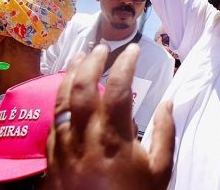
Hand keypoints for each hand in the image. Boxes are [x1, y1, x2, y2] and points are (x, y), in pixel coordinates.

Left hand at [45, 44, 174, 189]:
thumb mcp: (159, 172)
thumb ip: (164, 134)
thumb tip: (168, 103)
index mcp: (114, 138)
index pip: (118, 88)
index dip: (126, 63)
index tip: (133, 49)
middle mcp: (85, 138)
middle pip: (83, 87)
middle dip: (91, 61)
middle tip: (102, 47)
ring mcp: (63, 148)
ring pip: (60, 102)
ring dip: (70, 75)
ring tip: (78, 58)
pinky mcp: (51, 161)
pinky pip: (51, 123)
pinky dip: (59, 103)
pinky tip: (66, 95)